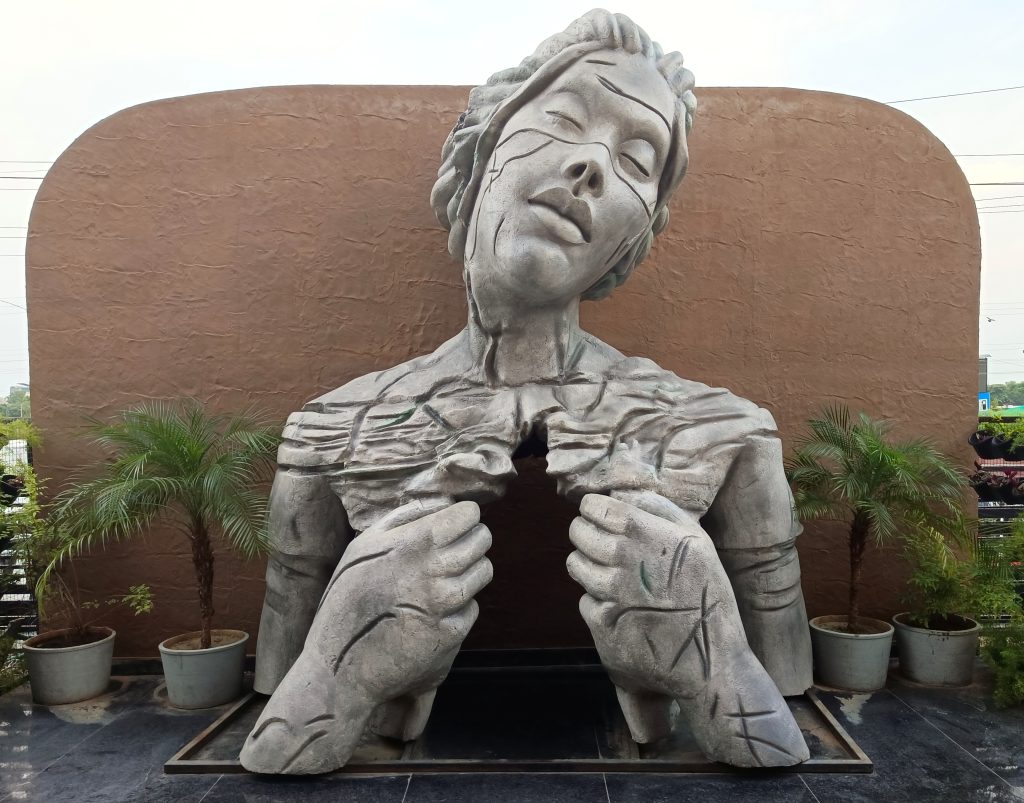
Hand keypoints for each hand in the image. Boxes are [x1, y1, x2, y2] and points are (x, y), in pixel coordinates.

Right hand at [323, 499, 491, 698]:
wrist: (341, 665)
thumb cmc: (345, 600)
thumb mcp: (362, 547)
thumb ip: (403, 519)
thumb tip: (440, 503)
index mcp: (414, 543)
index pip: (468, 515)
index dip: (465, 516)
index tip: (456, 523)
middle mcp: (435, 570)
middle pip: (482, 540)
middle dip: (473, 540)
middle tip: (454, 550)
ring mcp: (446, 603)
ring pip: (483, 572)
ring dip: (470, 572)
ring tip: (444, 579)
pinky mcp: (452, 633)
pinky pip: (472, 608)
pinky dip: (460, 607)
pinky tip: (435, 611)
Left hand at [567, 491, 808, 766]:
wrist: (709, 658)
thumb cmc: (707, 594)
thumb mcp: (698, 540)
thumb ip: (660, 509)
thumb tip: (624, 495)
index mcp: (643, 532)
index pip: (594, 506)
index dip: (591, 507)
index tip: (597, 512)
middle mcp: (620, 559)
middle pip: (578, 533)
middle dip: (585, 532)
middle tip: (599, 540)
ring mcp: (608, 592)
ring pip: (575, 565)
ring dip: (587, 564)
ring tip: (611, 572)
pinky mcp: (600, 621)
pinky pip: (585, 599)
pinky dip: (597, 599)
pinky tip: (621, 605)